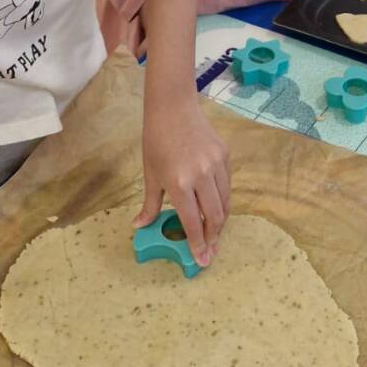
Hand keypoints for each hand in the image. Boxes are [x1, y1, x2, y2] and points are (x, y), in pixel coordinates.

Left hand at [138, 94, 229, 266]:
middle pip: (215, 216)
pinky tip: (216, 205)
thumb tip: (139, 227)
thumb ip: (150, 204)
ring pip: (225, 201)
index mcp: (179, 183)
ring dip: (221, 220)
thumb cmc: (156, 140)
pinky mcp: (225, 154)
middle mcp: (201, 175)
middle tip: (210, 250)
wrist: (173, 107)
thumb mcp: (150, 174)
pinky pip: (227, 184)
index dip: (197, 244)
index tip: (201, 260)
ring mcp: (216, 163)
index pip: (193, 222)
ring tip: (214, 232)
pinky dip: (223, 199)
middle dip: (213, 237)